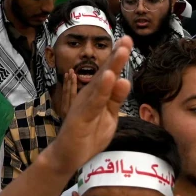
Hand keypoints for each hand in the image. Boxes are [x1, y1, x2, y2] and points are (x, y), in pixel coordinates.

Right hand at [47, 37, 132, 173]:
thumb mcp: (108, 116)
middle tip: (126, 39)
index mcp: (97, 94)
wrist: (67, 156)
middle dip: (116, 56)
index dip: (118, 57)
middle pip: (105, 73)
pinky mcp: (80, 117)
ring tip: (121, 51)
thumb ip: (116, 99)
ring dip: (111, 66)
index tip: (128, 40)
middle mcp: (89, 95)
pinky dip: (102, 89)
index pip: (109, 73)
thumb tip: (125, 80)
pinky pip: (94, 102)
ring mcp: (84, 105)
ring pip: (100, 84)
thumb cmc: (88, 136)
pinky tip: (110, 77)